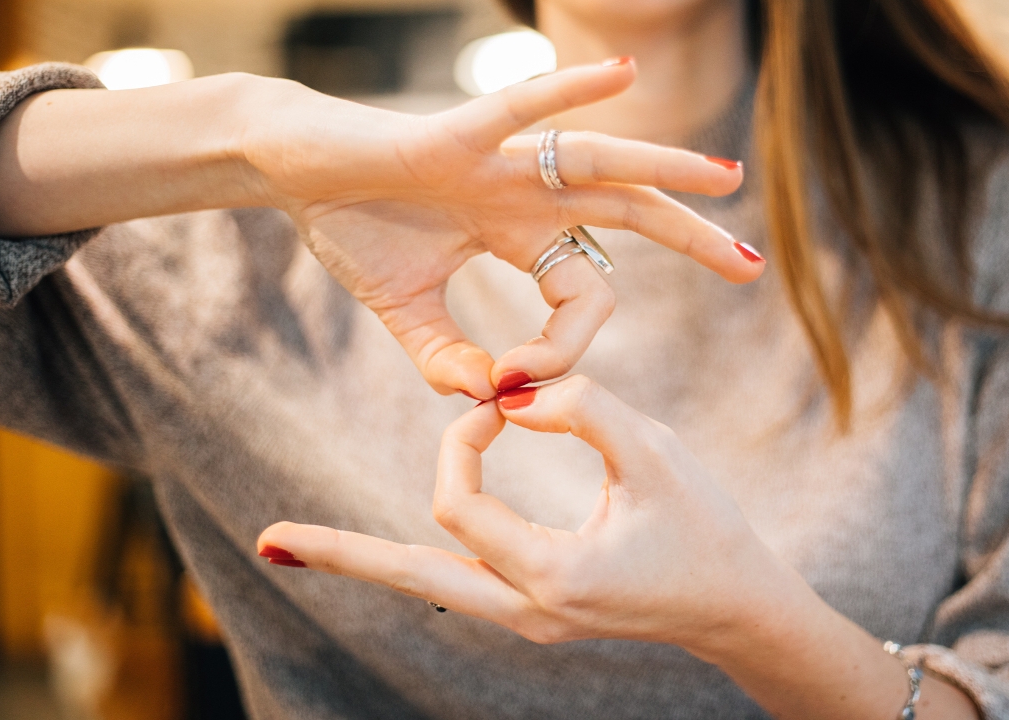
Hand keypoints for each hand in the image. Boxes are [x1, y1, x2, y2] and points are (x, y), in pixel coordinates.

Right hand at [247, 61, 763, 397]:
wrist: (292, 171)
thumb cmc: (351, 228)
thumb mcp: (407, 313)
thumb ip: (447, 359)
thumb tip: (490, 399)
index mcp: (519, 233)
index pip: (579, 293)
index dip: (562, 346)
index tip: (516, 384)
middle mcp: (524, 193)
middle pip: (626, 214)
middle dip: (690, 238)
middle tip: (752, 265)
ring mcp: (497, 161)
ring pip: (598, 162)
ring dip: (666, 169)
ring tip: (728, 177)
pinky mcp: (454, 135)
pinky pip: (519, 107)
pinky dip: (568, 88)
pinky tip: (624, 71)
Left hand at [257, 377, 980, 718]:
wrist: (738, 607)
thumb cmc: (707, 529)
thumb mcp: (656, 455)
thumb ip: (585, 409)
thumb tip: (513, 390)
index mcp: (554, 574)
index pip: (462, 499)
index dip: (467, 434)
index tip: (500, 396)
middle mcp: (527, 610)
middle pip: (411, 575)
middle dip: (342, 553)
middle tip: (271, 541)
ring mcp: (526, 618)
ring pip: (427, 585)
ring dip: (369, 559)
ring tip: (295, 547)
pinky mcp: (534, 608)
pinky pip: (458, 582)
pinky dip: (416, 556)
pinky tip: (378, 547)